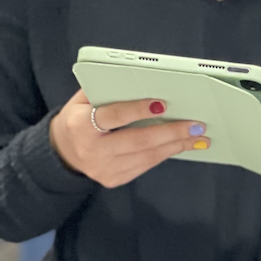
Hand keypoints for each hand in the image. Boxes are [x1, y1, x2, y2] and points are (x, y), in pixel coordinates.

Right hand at [50, 90, 210, 187]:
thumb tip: (143, 81)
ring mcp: (103, 169)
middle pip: (138, 141)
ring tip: (198, 136)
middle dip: (171, 132)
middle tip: (196, 125)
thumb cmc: (79, 118)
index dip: (138, 110)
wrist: (62, 151)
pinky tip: (181, 145)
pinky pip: (145, 166)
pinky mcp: (114, 179)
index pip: (113, 116)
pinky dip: (166, 154)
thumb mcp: (83, 99)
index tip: (162, 104)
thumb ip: (107, 90)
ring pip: (147, 157)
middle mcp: (91, 150)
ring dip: (176, 145)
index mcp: (81, 125)